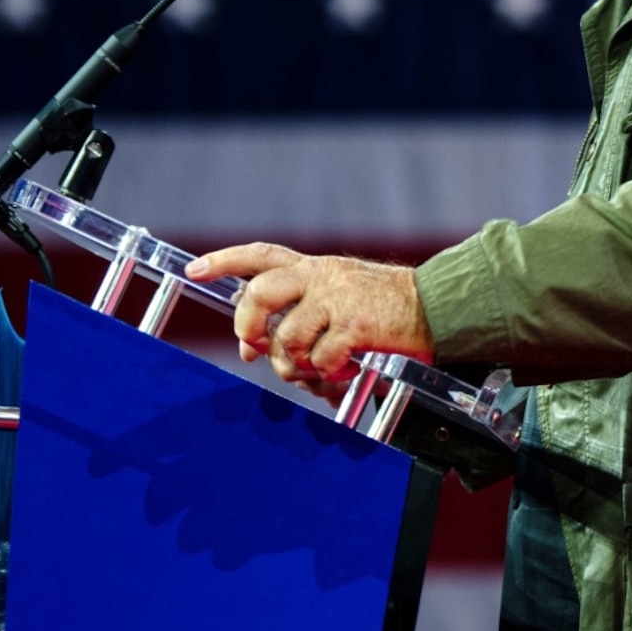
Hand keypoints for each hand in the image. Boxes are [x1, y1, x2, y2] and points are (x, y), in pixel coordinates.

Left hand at [182, 244, 433, 387]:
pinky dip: (329, 374)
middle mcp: (321, 277)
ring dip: (297, 364)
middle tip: (256, 347)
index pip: (261, 256)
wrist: (435, 307)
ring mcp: (337, 300)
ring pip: (289, 337)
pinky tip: (347, 370)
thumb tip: (256, 349)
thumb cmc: (384, 310)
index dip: (225, 261)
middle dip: (249, 327)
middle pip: (260, 294)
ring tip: (317, 368)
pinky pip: (322, 358)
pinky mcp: (356, 325)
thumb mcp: (339, 298)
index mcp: (314, 268)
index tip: (196, 269)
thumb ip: (299, 316)